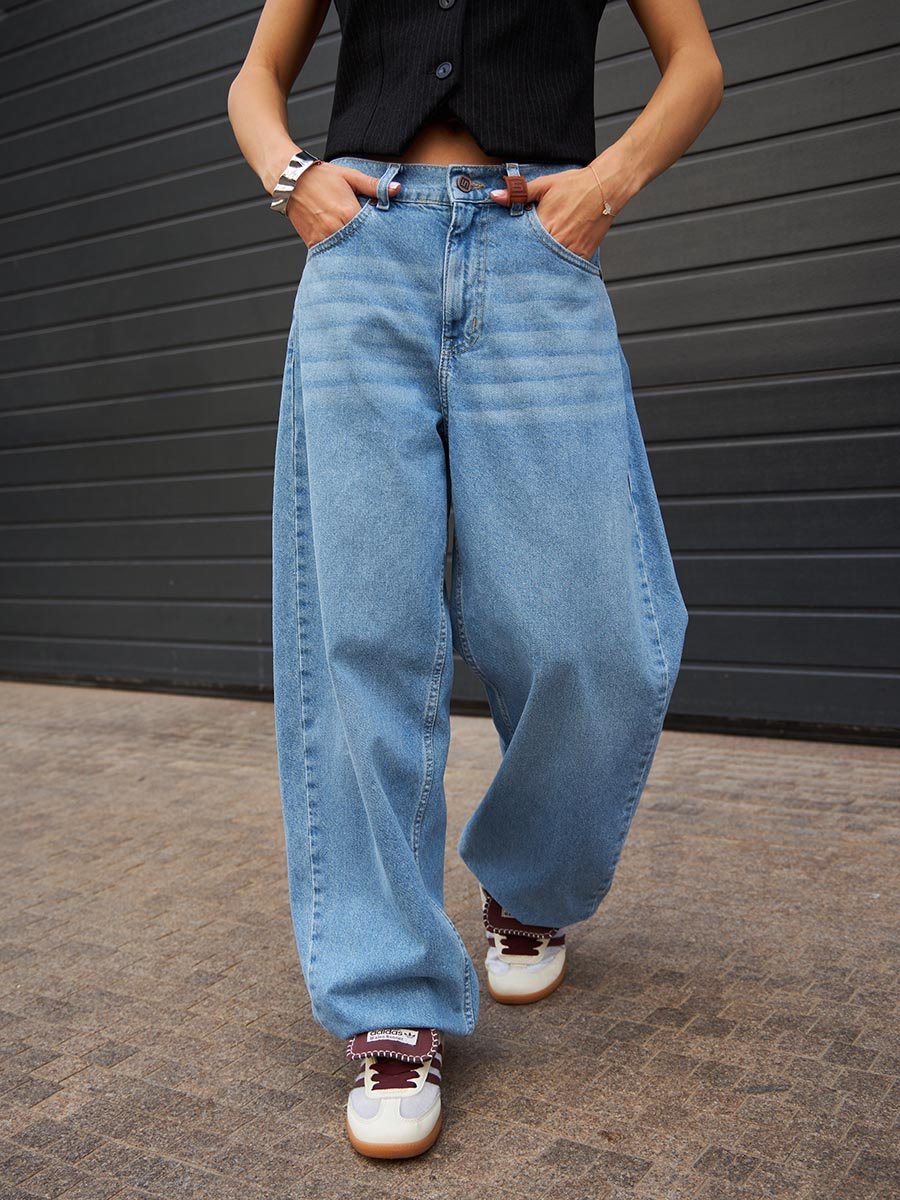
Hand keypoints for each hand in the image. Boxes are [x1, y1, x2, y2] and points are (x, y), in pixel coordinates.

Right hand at [284, 163, 399, 247]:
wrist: (290, 180)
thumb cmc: (321, 177)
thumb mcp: (350, 176)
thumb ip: (374, 186)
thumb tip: (397, 189)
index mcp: (349, 213)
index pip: (373, 231)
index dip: (382, 235)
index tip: (390, 240)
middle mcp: (336, 229)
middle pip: (361, 245)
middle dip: (370, 248)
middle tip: (382, 256)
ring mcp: (324, 238)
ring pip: (346, 253)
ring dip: (354, 253)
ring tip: (365, 256)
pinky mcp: (313, 243)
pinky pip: (330, 254)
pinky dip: (339, 254)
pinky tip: (347, 254)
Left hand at [490, 167, 612, 259]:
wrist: (605, 187)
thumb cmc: (575, 185)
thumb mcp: (545, 185)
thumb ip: (520, 193)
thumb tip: (495, 196)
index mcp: (544, 224)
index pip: (522, 244)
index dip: (514, 248)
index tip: (507, 252)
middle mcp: (557, 240)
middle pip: (535, 257)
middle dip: (527, 259)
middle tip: (517, 265)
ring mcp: (571, 249)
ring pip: (550, 264)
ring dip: (542, 264)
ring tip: (535, 265)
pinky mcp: (582, 255)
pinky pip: (567, 267)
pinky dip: (559, 266)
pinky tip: (552, 264)